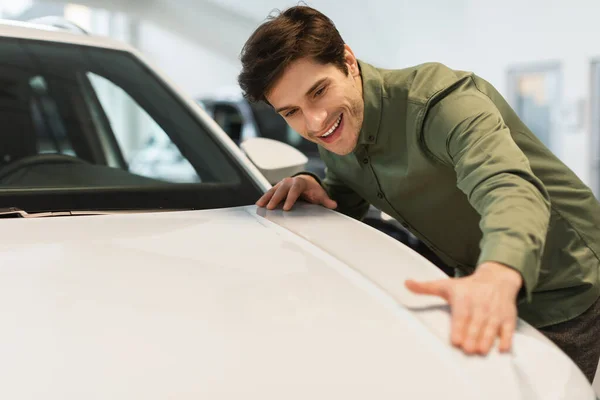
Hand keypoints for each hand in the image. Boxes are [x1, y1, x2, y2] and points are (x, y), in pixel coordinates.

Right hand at [256, 174, 336, 210]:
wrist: (306, 182)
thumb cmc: (313, 190)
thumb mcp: (320, 194)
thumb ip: (326, 200)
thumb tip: (334, 205)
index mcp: (300, 182)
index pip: (294, 190)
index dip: (290, 199)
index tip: (286, 208)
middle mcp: (289, 181)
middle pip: (281, 190)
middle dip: (275, 199)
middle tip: (270, 208)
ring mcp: (281, 184)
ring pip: (273, 190)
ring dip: (266, 198)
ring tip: (260, 205)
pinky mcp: (277, 188)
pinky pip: (269, 193)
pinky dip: (264, 198)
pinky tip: (259, 204)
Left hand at [405, 261, 522, 354]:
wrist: (497, 278)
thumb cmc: (467, 286)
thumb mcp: (446, 284)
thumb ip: (426, 288)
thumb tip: (406, 283)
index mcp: (464, 297)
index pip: (462, 314)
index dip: (459, 327)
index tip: (456, 340)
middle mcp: (481, 304)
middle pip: (476, 323)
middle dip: (472, 336)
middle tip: (468, 350)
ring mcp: (495, 311)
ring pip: (492, 327)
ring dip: (487, 340)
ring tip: (481, 351)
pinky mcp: (508, 317)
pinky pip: (509, 328)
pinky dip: (507, 338)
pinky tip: (502, 348)